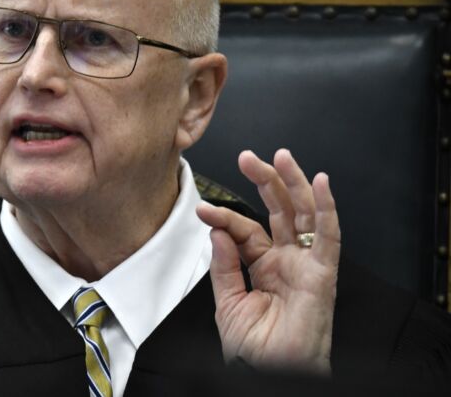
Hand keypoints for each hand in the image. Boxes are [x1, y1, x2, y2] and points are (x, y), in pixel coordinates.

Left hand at [196, 149, 340, 373]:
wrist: (270, 374)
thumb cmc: (255, 350)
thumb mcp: (229, 303)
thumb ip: (224, 266)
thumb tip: (218, 231)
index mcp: (264, 266)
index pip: (245, 229)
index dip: (225, 216)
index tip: (203, 210)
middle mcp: (286, 260)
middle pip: (278, 210)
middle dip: (264, 181)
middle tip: (247, 157)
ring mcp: (305, 264)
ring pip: (303, 214)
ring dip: (293, 183)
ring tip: (279, 158)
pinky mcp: (323, 274)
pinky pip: (329, 236)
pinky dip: (327, 209)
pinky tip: (320, 184)